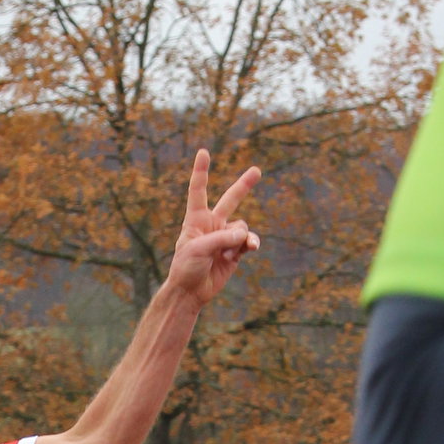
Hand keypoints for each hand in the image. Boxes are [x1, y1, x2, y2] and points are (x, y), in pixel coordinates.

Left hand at [166, 149, 260, 305]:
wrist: (190, 292)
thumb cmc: (186, 268)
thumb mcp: (199, 249)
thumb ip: (222, 238)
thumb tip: (245, 235)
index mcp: (196, 219)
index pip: (198, 191)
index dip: (201, 171)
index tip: (204, 151)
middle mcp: (212, 224)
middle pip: (230, 200)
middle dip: (244, 186)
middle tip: (257, 171)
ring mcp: (225, 238)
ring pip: (242, 227)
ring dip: (239, 239)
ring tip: (226, 254)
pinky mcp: (235, 252)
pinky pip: (248, 242)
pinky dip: (249, 245)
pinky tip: (249, 250)